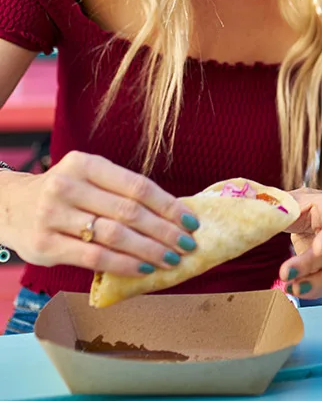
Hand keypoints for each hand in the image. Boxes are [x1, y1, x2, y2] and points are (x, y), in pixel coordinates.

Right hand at [5, 151, 199, 276]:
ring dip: (149, 250)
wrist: (10, 206)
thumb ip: (121, 191)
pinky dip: (124, 264)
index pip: (138, 186)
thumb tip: (173, 214)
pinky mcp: (44, 245)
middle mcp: (68, 186)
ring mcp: (53, 215)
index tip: (191, 221)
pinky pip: (93, 257)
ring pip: (114, 236)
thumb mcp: (89, 179)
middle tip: (188, 245)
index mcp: (86, 164)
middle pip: (129, 212)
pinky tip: (143, 269)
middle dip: (165, 231)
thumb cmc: (66, 193)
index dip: (168, 205)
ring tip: (171, 259)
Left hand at [279, 188, 321, 299]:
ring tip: (289, 288)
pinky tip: (293, 289)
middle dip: (310, 267)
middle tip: (285, 274)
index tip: (317, 249)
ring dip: (314, 284)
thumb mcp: (288, 200)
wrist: (309, 212)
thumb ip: (275, 207)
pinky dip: (312, 290)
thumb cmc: (298, 205)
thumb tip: (256, 214)